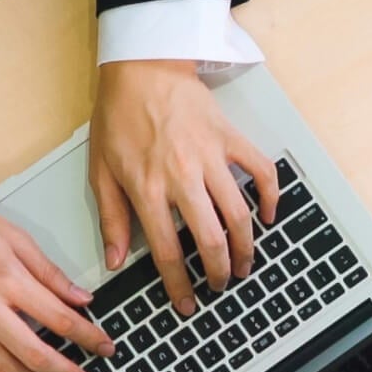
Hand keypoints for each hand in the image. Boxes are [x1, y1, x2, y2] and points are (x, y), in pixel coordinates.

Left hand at [88, 59, 279, 316]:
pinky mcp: (230, 139)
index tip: (187, 304)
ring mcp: (211, 158)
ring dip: (247, 247)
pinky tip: (268, 216)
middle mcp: (182, 177)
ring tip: (245, 264)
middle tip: (221, 285)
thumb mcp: (101, 169)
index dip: (180, 286)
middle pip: (211, 240)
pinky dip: (270, 196)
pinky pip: (261, 172)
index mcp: (148, 189)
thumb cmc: (119, 116)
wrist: (142, 67)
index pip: (168, 252)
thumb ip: (111, 218)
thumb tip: (114, 259)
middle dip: (220, 272)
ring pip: (239, 214)